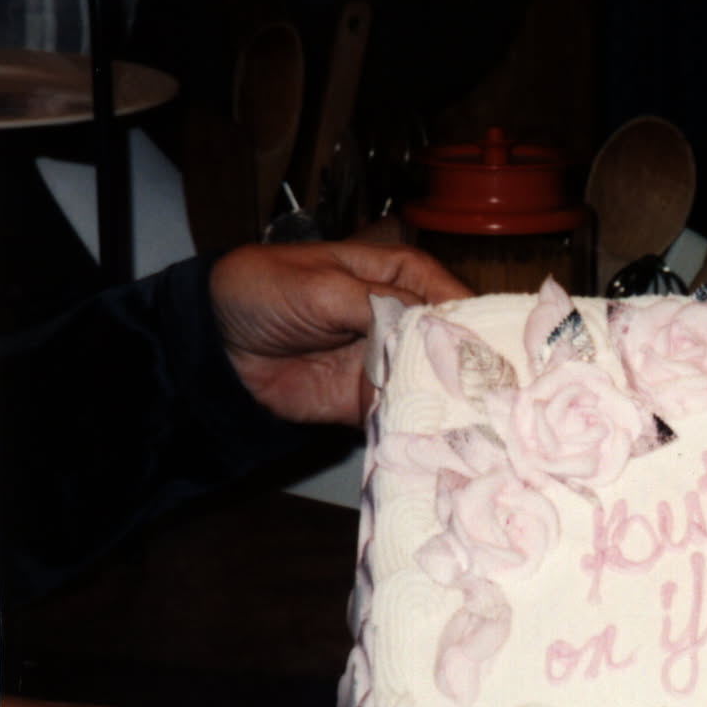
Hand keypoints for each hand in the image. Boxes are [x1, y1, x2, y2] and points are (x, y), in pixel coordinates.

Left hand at [209, 241, 471, 425]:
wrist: (216, 346)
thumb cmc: (263, 292)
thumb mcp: (322, 286)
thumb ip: (376, 305)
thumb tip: (425, 326)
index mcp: (398, 275)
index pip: (452, 295)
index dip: (473, 320)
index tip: (490, 347)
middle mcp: (403, 318)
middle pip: (452, 342)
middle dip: (469, 365)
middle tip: (487, 389)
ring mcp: (389, 361)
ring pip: (434, 380)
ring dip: (447, 399)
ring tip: (467, 415)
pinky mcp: (371, 400)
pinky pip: (404, 412)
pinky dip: (417, 422)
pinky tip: (433, 431)